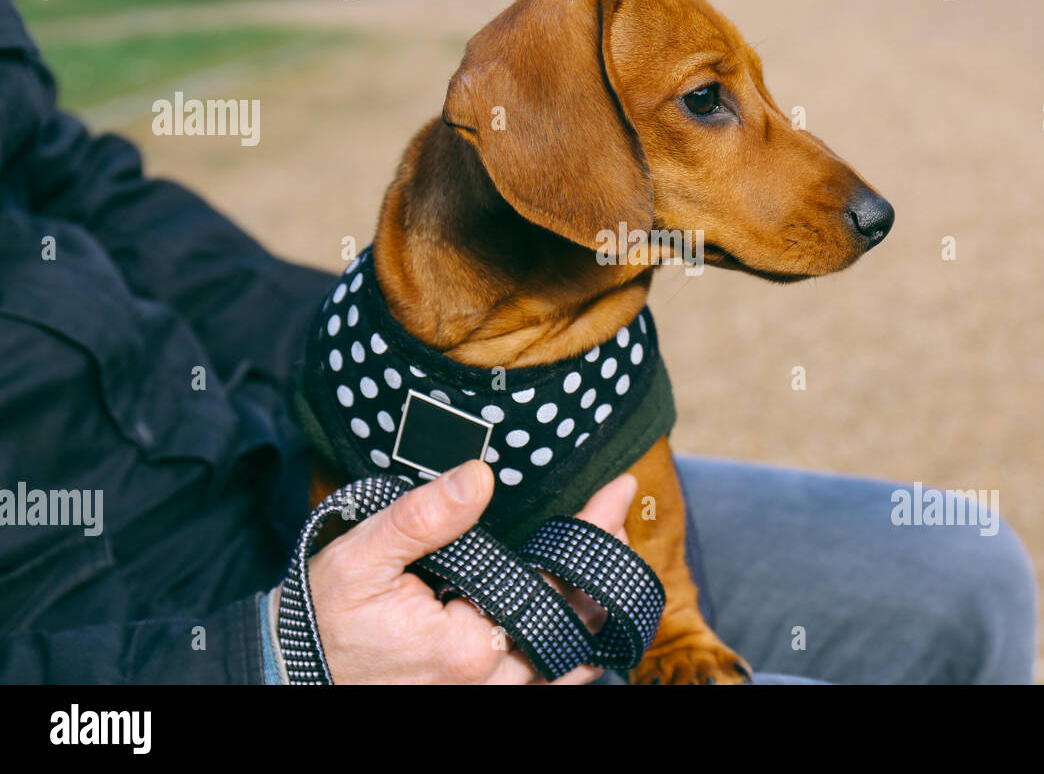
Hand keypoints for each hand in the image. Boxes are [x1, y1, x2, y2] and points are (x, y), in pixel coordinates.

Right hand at [287, 460, 636, 683]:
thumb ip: (424, 518)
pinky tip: (583, 614)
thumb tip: (479, 477)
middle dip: (605, 565)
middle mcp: (487, 682)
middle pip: (574, 623)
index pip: (554, 582)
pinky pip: (543, 682)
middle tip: (619, 515)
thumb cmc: (323, 616)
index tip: (619, 492)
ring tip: (612, 555)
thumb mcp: (363, 556)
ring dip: (596, 609)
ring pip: (569, 661)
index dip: (593, 533)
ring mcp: (483, 698)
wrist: (292, 673)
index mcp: (467, 644)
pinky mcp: (475, 699)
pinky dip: (572, 650)